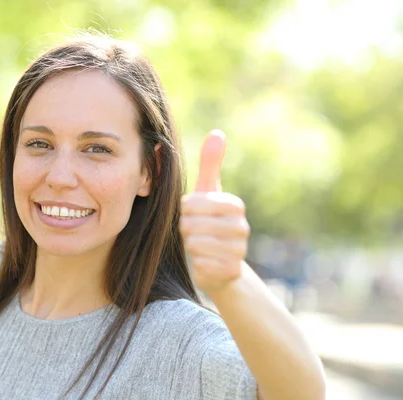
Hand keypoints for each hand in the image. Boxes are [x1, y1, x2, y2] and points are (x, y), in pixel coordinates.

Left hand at [179, 130, 249, 292]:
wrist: (221, 263)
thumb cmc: (209, 221)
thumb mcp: (208, 192)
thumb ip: (210, 164)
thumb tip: (217, 133)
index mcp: (235, 205)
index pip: (192, 204)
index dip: (186, 211)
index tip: (194, 214)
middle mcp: (242, 227)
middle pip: (191, 224)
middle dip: (186, 229)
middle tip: (196, 232)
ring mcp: (239, 251)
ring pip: (194, 244)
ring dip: (190, 245)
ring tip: (200, 245)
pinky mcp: (232, 271)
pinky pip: (200, 263)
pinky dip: (197, 263)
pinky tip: (206, 261)